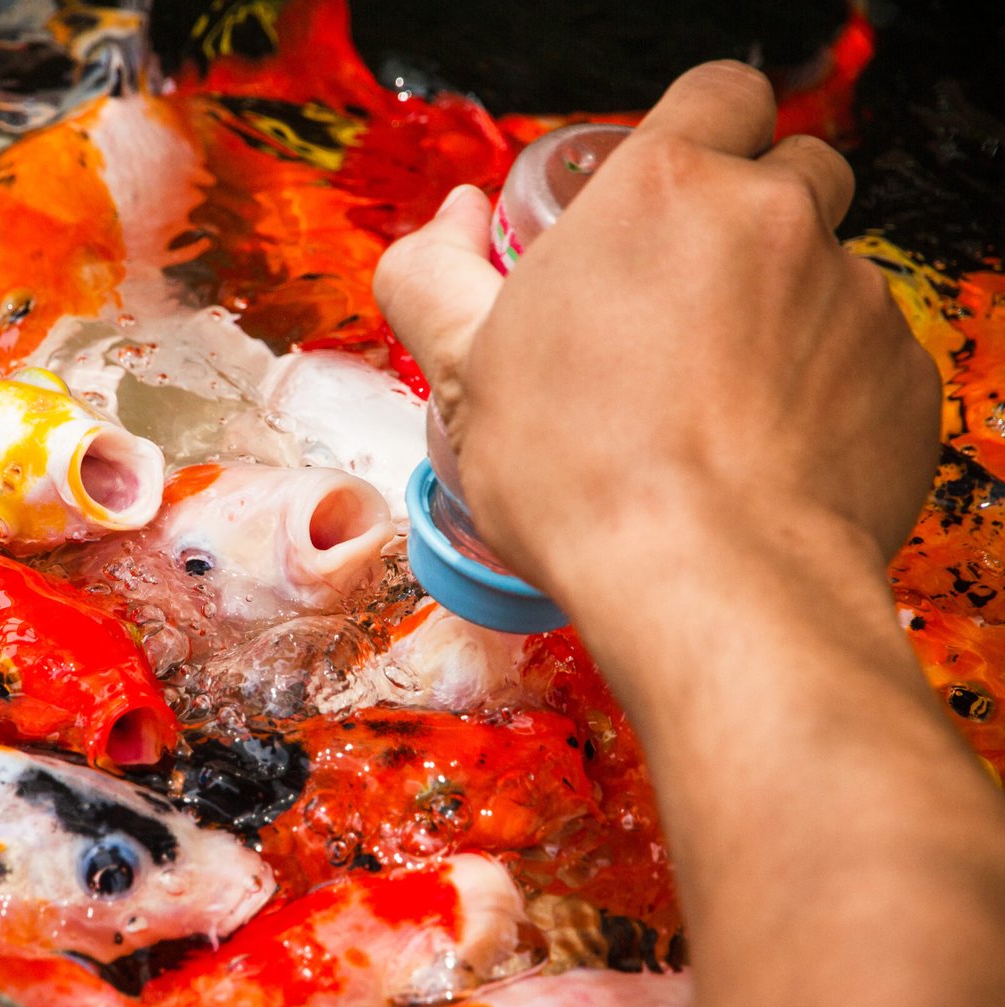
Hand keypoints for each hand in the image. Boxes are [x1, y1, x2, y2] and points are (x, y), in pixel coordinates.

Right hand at [374, 61, 940, 603]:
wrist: (708, 583)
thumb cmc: (584, 478)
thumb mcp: (460, 367)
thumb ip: (434, 271)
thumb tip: (449, 225)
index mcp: (666, 191)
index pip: (721, 91)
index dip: (700, 133)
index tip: (668, 196)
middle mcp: (777, 220)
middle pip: (792, 171)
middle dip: (748, 220)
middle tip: (682, 306)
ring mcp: (854, 296)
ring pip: (828, 271)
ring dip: (783, 310)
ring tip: (715, 399)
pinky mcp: (903, 376)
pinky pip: (866, 355)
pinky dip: (824, 385)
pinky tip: (763, 446)